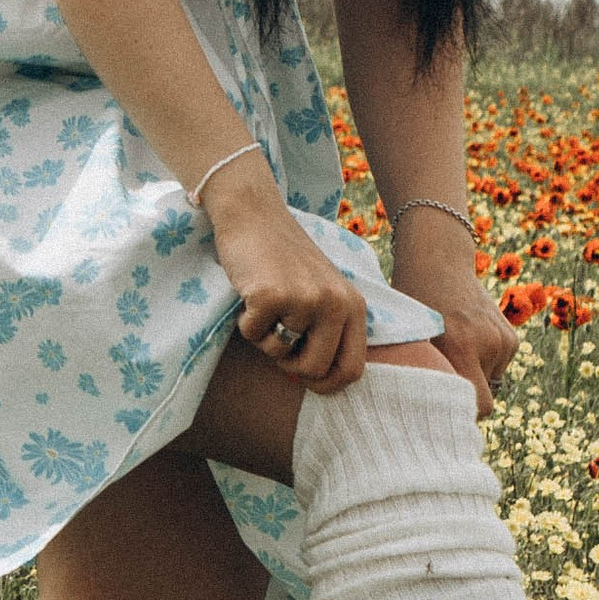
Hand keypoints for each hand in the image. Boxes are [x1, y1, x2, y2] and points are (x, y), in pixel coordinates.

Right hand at [211, 173, 375, 395]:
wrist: (254, 215)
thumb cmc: (284, 258)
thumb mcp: (323, 291)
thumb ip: (330, 329)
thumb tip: (323, 382)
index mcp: (353, 304)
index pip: (353, 368)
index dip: (327, 384)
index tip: (307, 381)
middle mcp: (335, 303)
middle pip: (315, 369)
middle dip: (290, 365)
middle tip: (277, 338)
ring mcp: (304, 299)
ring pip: (279, 353)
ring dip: (264, 337)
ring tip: (265, 304)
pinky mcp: (271, 296)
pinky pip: (253, 335)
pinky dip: (245, 323)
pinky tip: (250, 293)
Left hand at [388, 217, 518, 418]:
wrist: (437, 264)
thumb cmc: (410, 307)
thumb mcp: (407, 339)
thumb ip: (417, 374)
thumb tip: (406, 416)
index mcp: (459, 346)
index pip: (478, 407)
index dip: (460, 414)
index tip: (441, 415)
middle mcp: (486, 344)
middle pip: (486, 402)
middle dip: (468, 402)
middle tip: (443, 390)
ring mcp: (502, 339)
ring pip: (491, 384)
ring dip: (474, 378)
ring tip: (452, 354)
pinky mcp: (510, 336)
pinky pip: (498, 367)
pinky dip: (484, 363)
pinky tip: (465, 342)